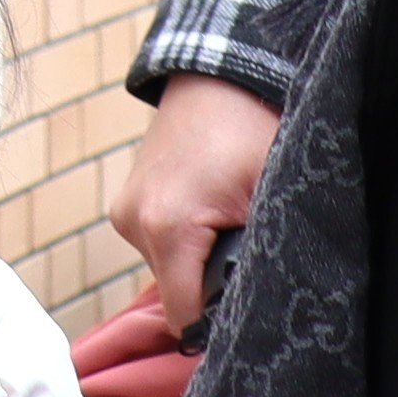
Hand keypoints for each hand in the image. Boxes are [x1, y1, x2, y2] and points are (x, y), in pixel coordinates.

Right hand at [115, 79, 281, 336]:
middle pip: (178, 292)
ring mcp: (125, 210)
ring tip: (234, 224)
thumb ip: (262, 253)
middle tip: (253, 255)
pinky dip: (187, 240)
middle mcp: (133, 222)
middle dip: (214, 284)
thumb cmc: (254, 126)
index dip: (221, 325)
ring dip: (201, 260)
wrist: (223, 71)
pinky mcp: (128, 200)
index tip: (251, 318)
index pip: (186, 316)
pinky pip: (161, 242)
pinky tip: (215, 213)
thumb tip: (269, 304)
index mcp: (167, 227)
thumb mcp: (271, 193)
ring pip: (170, 268)